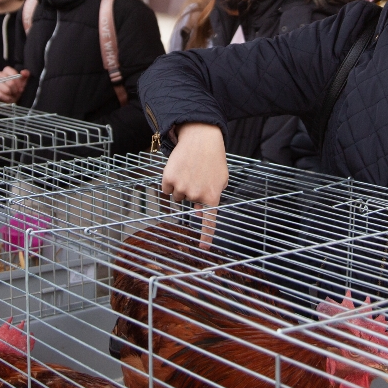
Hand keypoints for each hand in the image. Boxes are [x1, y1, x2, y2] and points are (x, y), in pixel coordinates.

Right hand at [0, 67, 29, 103]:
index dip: (15, 78)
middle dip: (14, 87)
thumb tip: (23, 72)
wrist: (10, 102)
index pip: (8, 69)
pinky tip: (8, 99)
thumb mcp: (23, 83)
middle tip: (16, 92)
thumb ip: (25, 75)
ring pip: (3, 86)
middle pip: (7, 78)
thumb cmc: (16, 91)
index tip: (20, 86)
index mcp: (6, 72)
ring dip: (10, 93)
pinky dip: (5, 97)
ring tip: (12, 96)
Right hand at [161, 123, 227, 248]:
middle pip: (188, 203)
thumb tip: (198, 213)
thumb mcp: (221, 180)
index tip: (203, 249)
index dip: (206, 237)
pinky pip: (166, 189)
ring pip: (177, 197)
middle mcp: (196, 195)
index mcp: (212, 196)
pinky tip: (178, 169)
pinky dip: (170, 182)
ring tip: (189, 170)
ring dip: (180, 187)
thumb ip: (212, 197)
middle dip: (191, 193)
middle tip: (197, 175)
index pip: (209, 222)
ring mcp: (181, 188)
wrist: (201, 138)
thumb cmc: (213, 159)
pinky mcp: (169, 179)